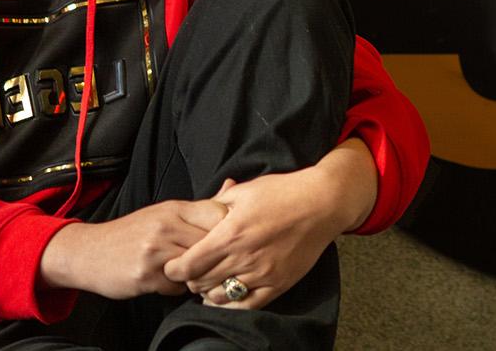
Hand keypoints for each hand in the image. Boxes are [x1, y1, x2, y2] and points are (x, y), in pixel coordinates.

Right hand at [37, 199, 226, 299]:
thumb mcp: (166, 213)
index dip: (229, 231)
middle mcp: (166, 225)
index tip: (227, 242)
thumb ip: (201, 206)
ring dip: (197, 275)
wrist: (87, 252)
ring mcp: (155, 250)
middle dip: (215, 257)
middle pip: (213, 243)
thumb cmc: (133, 234)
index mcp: (174, 208)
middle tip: (210, 265)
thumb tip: (233, 184)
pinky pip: (177, 287)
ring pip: (198, 267)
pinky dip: (176, 289)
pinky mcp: (145, 274)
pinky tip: (166, 283)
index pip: (220, 214)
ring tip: (188, 274)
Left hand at [164, 139, 378, 308]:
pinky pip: (248, 305)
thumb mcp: (243, 191)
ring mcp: (263, 273)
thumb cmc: (282, 192)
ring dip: (208, 292)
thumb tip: (196, 213)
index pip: (189, 264)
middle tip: (190, 274)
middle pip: (201, 282)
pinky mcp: (279, 284)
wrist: (322, 203)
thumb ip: (215, 205)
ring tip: (207, 284)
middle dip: (190, 280)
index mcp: (230, 233)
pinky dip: (231, 304)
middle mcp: (244, 257)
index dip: (175, 268)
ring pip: (221, 296)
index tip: (173, 265)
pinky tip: (226, 295)